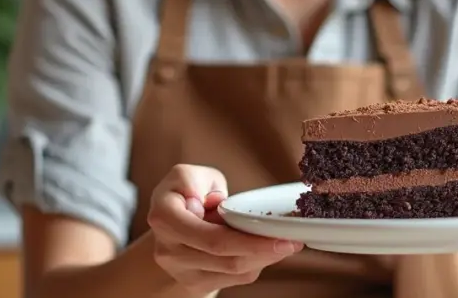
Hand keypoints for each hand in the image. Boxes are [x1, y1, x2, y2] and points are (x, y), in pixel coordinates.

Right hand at [147, 164, 302, 294]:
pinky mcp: (195, 283)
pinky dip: (255, 263)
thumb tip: (214, 205)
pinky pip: (234, 278)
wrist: (170, 223)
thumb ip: (197, 181)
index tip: (279, 236)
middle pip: (227, 259)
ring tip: (284, 241)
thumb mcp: (189, 174)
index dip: (249, 241)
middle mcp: (168, 250)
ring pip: (234, 271)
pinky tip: (266, 249)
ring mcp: (181, 272)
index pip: (212, 238)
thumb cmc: (185, 193)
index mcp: (164, 218)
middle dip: (265, 251)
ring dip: (263, 258)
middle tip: (294, 241)